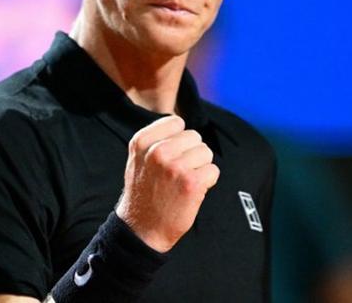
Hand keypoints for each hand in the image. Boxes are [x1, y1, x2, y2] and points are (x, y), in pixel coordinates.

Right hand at [115, 115, 218, 252]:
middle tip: (179, 173)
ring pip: (205, 152)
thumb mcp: (137, 159)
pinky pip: (213, 171)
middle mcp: (157, 151)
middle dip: (191, 153)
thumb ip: (154, 139)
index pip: (176, 122)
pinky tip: (193, 192)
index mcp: (141, 142)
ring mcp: (175, 167)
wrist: (142, 230)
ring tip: (184, 182)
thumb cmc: (144, 193)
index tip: (171, 156)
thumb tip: (180, 122)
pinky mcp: (192, 183)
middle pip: (194, 136)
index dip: (179, 139)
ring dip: (200, 167)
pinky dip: (208, 182)